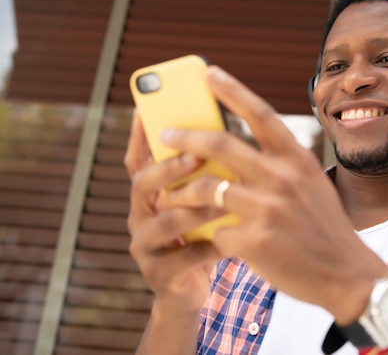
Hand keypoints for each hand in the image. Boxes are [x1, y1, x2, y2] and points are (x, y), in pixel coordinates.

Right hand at [124, 110, 223, 316]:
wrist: (189, 292)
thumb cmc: (200, 237)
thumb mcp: (200, 202)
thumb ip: (205, 176)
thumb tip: (230, 136)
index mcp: (149, 193)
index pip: (139, 158)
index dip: (139, 134)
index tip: (145, 109)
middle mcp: (140, 215)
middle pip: (142, 183)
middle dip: (169, 168)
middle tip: (195, 155)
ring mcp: (145, 245)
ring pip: (166, 221)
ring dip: (197, 209)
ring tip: (224, 201)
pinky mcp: (158, 273)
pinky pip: (187, 256)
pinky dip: (212, 247)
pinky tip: (234, 241)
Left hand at [161, 66, 387, 322]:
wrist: (346, 274)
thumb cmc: (325, 227)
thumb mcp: (311, 185)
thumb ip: (280, 166)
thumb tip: (238, 153)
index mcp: (297, 160)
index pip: (261, 114)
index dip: (233, 91)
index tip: (210, 73)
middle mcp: (282, 178)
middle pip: (220, 145)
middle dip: (185, 137)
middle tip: (165, 134)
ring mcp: (268, 209)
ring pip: (206, 189)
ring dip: (183, 192)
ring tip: (172, 194)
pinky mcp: (254, 241)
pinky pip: (216, 230)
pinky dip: (212, 234)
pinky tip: (217, 239)